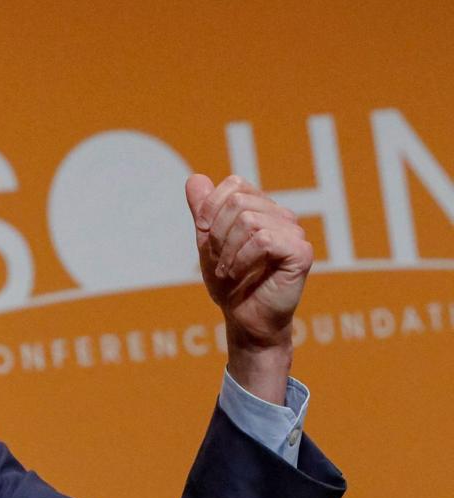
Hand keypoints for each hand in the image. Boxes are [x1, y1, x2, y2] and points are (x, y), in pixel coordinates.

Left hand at [184, 174, 312, 402]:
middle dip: (218, 234)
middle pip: (238, 203)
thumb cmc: (230, 283)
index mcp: (262, 208)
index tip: (206, 237)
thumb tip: (195, 178)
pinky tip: (240, 274)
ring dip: (228, 251)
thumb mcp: (208, 243)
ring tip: (229, 271)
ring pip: (249, 221)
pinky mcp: (301, 252)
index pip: (234, 185)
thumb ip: (203, 212)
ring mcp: (294, 232)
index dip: (212, 209)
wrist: (245, 319)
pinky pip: (264, 240)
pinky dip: (242, 259)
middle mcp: (282, 216)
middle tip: (219, 261)